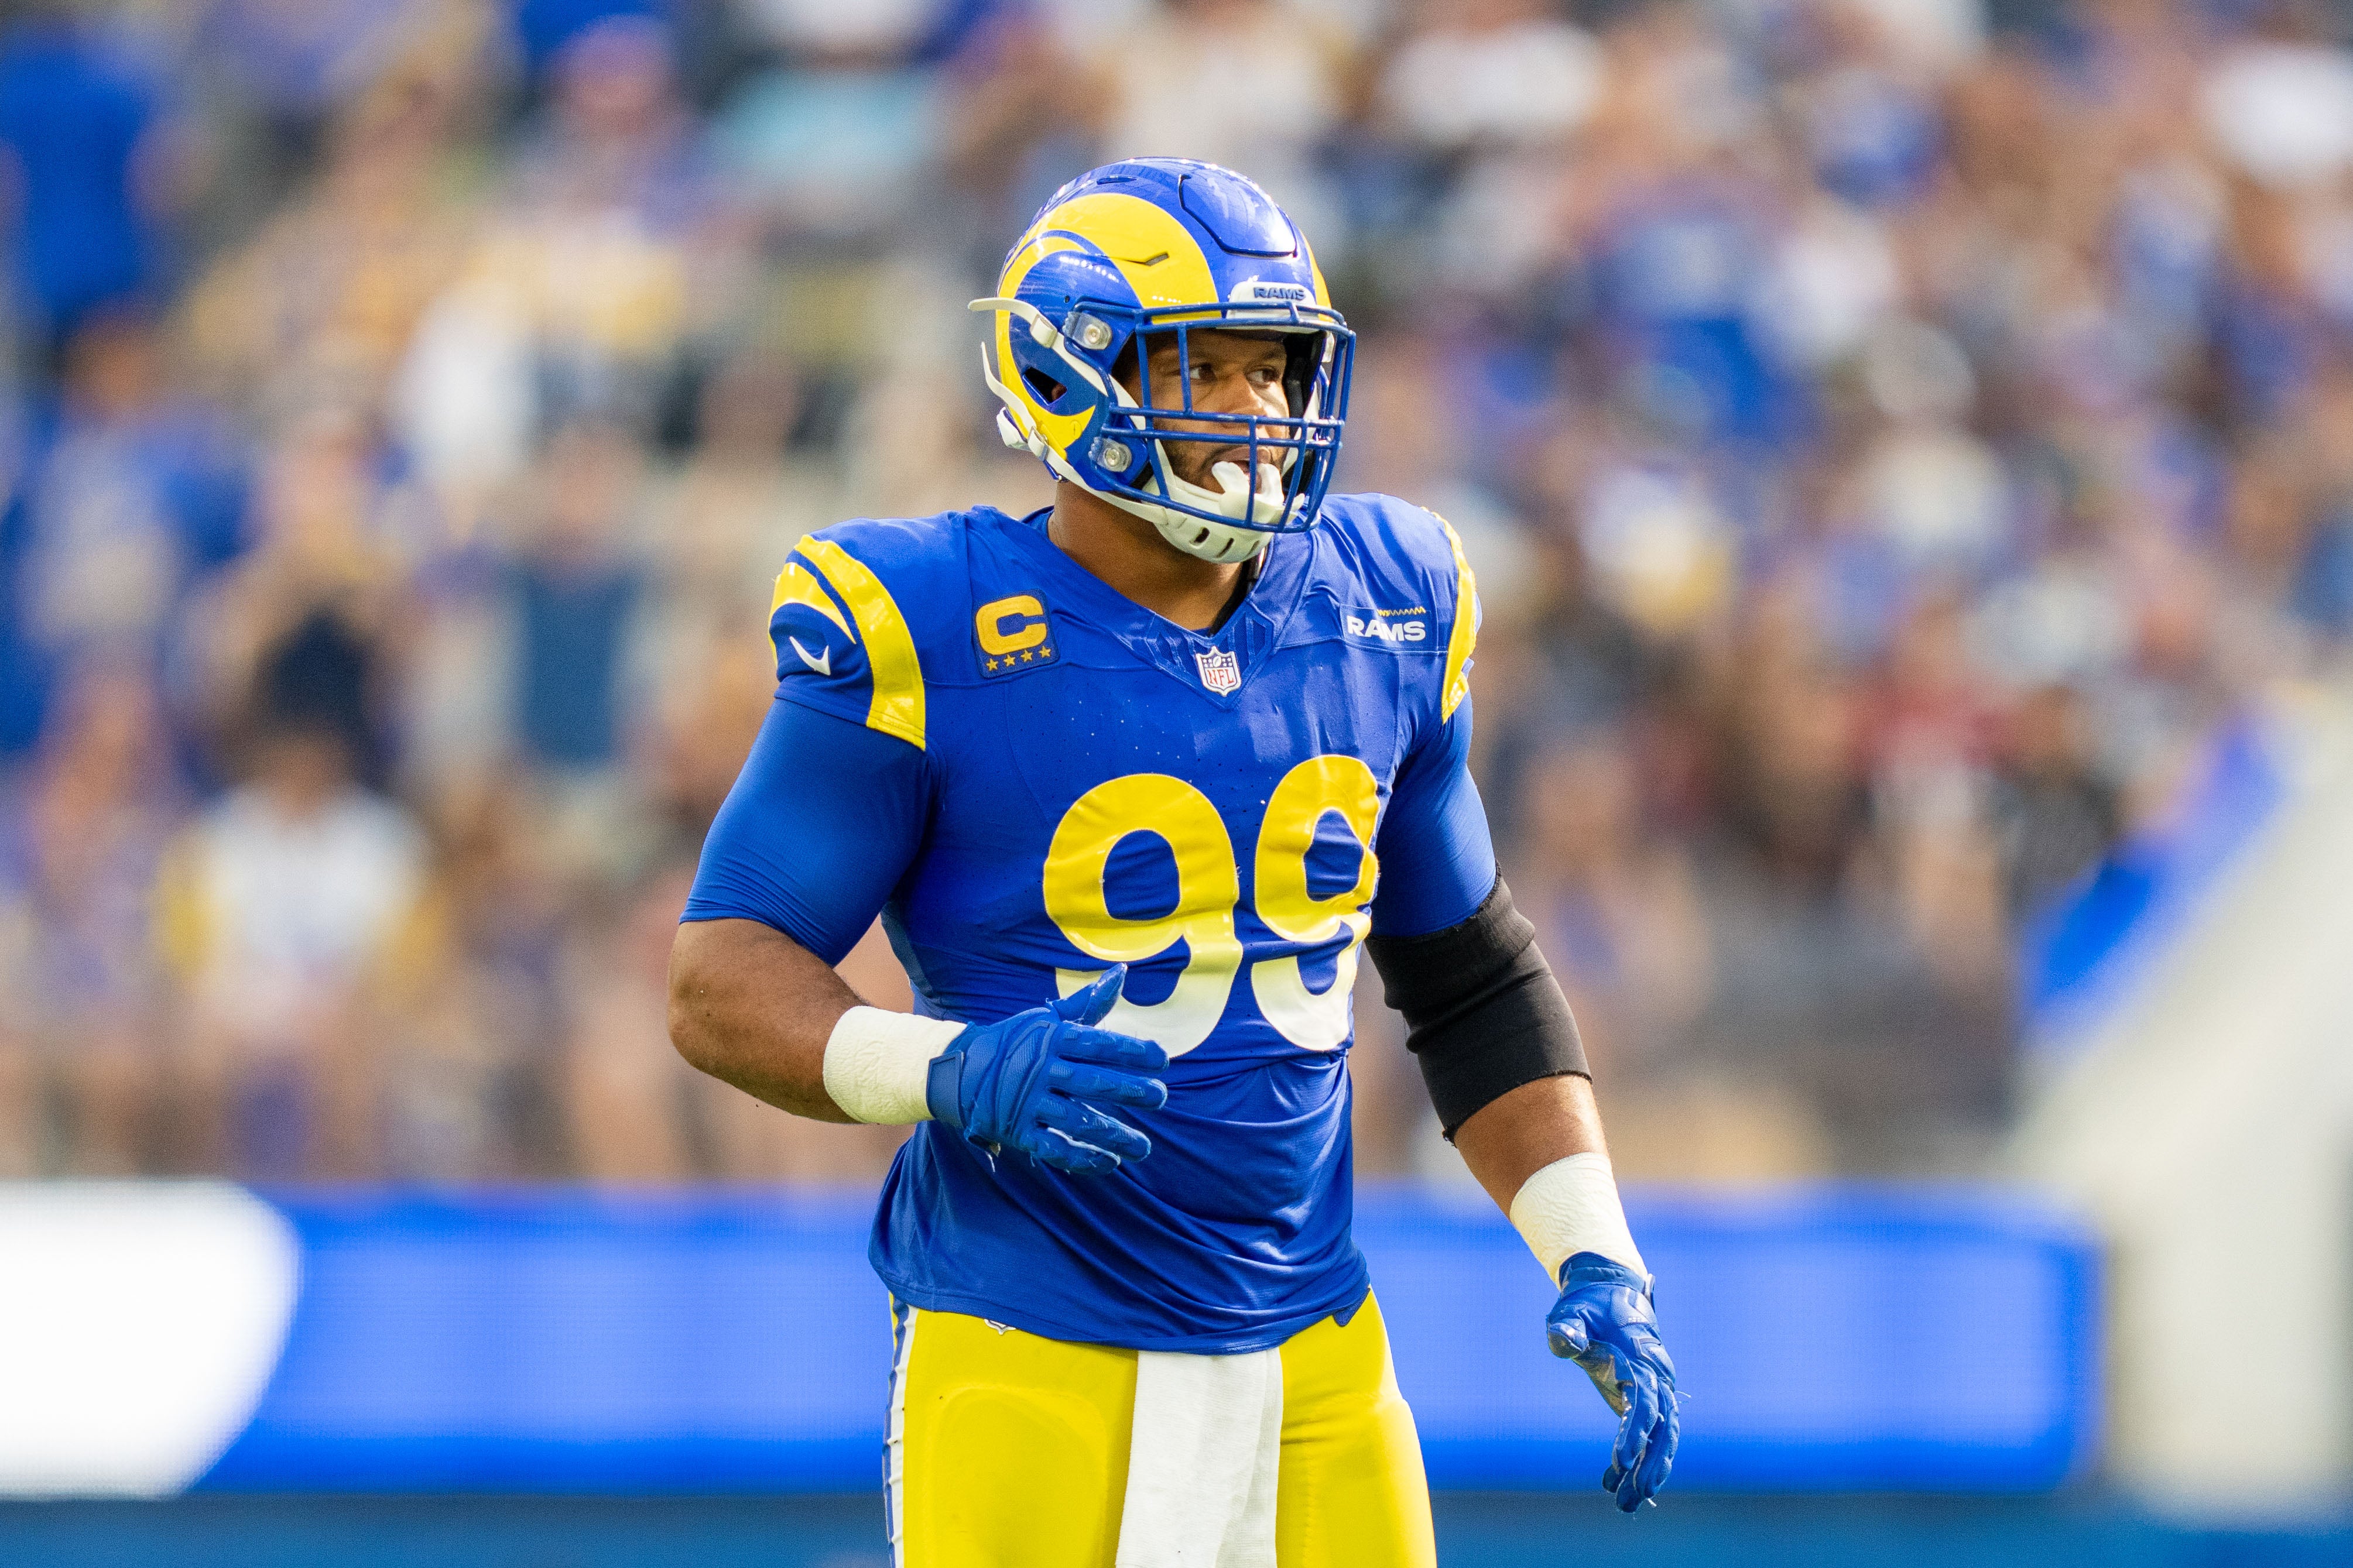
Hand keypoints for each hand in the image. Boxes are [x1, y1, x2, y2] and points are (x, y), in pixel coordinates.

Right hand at [925, 968, 1168, 1173]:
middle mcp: (1042, 1071)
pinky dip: (1081, 1158)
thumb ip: (1088, 1003)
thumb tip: (1121, 974)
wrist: (960, 1070)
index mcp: (1052, 1040)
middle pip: (1091, 1082)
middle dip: (1129, 1090)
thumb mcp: (1047, 1018)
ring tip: (1143, 1147)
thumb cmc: (1015, 1041)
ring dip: (1113, 1135)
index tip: (1162, 1058)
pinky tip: (1108, 1163)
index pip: (1097, 1043)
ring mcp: (1028, 1103)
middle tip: (1160, 1097)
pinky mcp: (1018, 1131)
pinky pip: (1053, 1148)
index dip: (1130, 1050)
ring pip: (1077, 1121)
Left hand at [1546, 1252, 1677, 1511]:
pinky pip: (1651, 1433)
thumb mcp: (1571, 1312)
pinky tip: (1613, 1483)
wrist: (1609, 1290)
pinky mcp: (1646, 1397)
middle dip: (1648, 1465)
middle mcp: (1655, 1375)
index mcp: (1639, 1357)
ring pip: (1662, 1436)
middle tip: (1630, 1498)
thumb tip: (1564, 1341)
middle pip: (1661, 1427)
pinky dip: (1639, 1459)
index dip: (1634, 1430)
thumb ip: (1568, 1329)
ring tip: (1627, 1505)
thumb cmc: (1587, 1304)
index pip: (1643, 1400)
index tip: (1621, 1460)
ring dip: (1650, 1470)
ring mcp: (1654, 1387)